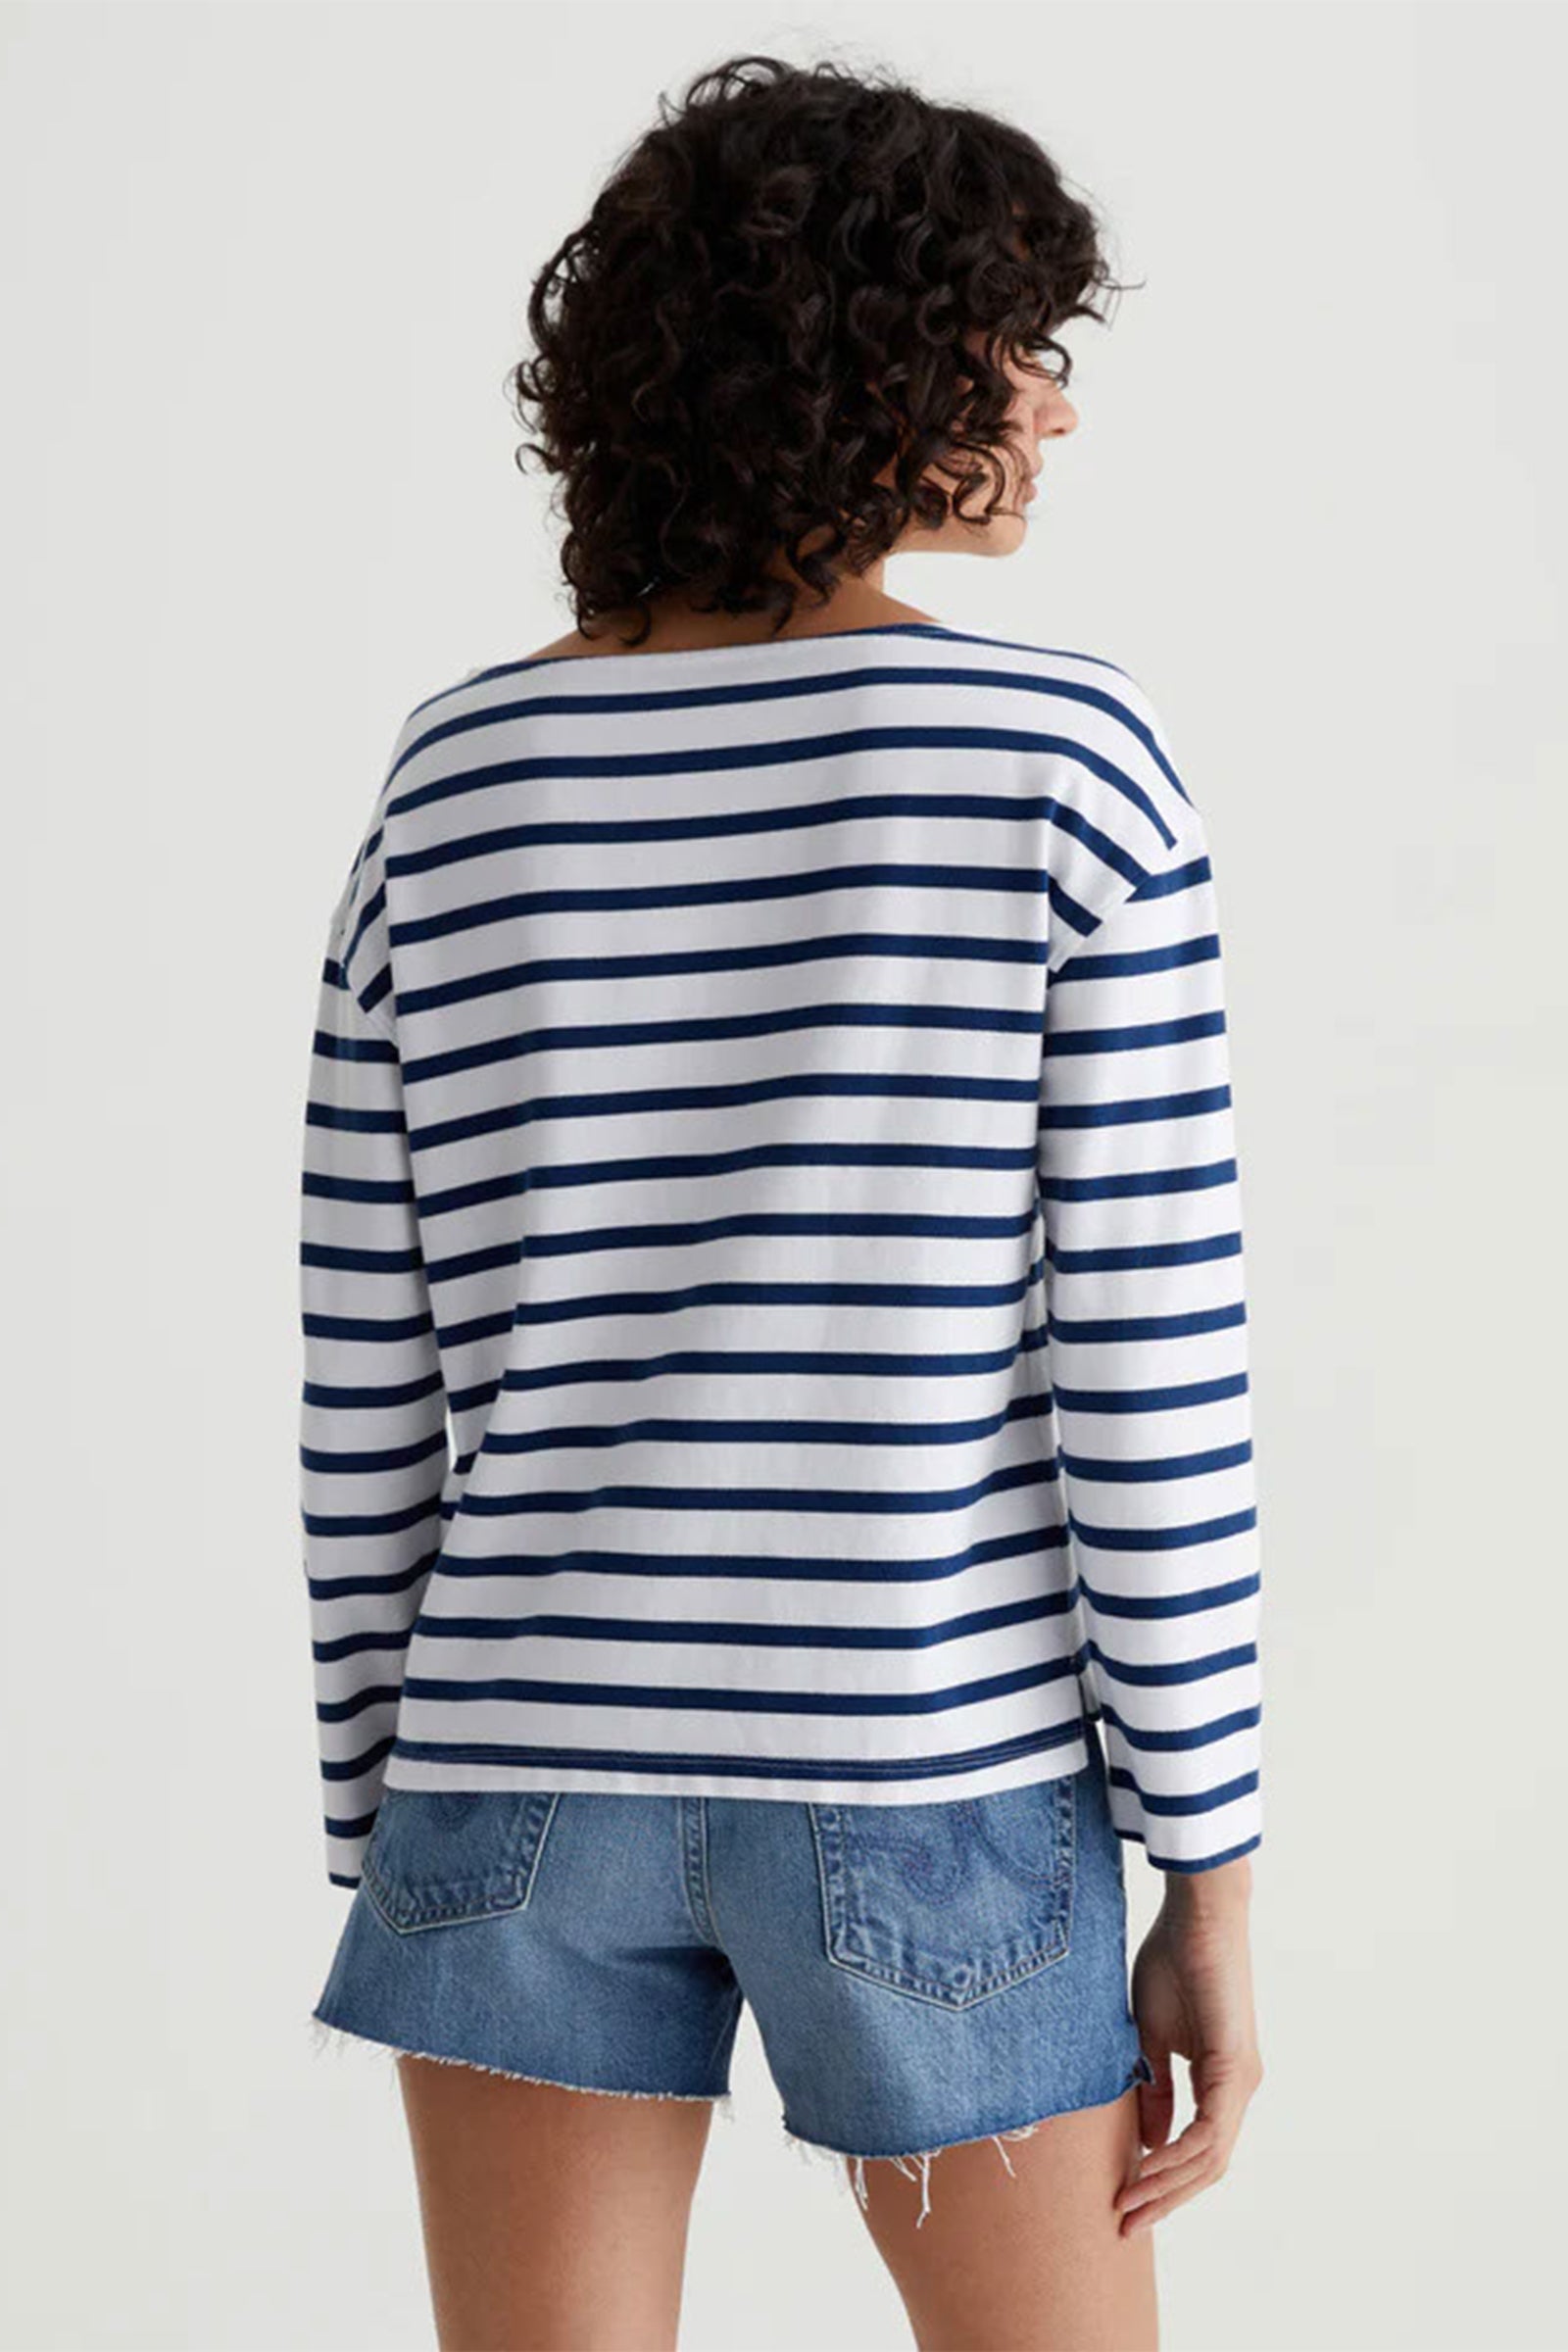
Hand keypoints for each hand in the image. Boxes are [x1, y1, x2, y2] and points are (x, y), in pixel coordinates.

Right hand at [1115, 1864, 1262, 2236]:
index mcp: (1221, 2081)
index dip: (1163, 2181)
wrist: (1197, 1915)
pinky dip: (1178, 2155)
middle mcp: (1239, 2089)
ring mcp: (1242, 2082)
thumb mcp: (1153, 2038)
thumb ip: (1154, 2089)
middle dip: (1165, 2199)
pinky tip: (1147, 2165)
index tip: (1124, 2200)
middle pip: (1207, 2167)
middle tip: (1124, 2223)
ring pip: (1210, 2159)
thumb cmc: (1173, 1963)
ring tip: (1127, 2203)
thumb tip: (1148, 2142)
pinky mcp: (1235, 2069)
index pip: (1197, 2150)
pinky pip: (1210, 2132)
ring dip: (1167, 2186)